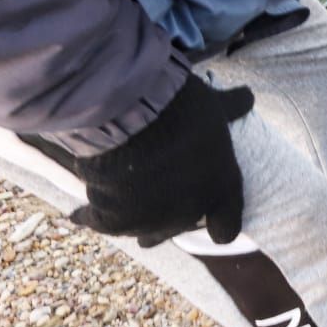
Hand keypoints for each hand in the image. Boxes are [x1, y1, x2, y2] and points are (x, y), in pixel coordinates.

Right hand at [66, 74, 254, 246]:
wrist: (135, 120)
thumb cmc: (184, 111)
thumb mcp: (214, 106)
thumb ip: (230, 107)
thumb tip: (247, 96)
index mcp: (221, 191)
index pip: (227, 227)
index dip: (221, 225)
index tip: (216, 227)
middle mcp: (187, 214)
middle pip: (175, 229)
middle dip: (167, 221)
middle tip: (157, 205)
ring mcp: (148, 220)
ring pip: (137, 227)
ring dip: (131, 215)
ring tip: (121, 202)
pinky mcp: (111, 219)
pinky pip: (98, 221)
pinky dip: (87, 216)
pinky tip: (78, 214)